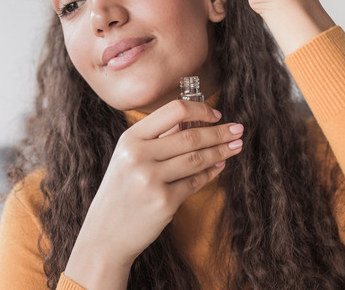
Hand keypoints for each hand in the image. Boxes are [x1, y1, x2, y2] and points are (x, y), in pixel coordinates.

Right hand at [64, 100, 243, 286]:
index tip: (216, 114)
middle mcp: (139, 156)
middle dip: (219, 132)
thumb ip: (157, 138)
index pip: (173, 111)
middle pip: (191, 136)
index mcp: (130, 139)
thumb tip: (192, 120)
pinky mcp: (164, 202)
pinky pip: (195, 182)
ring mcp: (151, 179)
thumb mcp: (128, 157)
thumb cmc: (121, 191)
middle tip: (238, 130)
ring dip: (221, 151)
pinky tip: (220, 166)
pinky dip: (211, 173)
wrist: (105, 234)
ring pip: (197, 159)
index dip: (200, 109)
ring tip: (235, 146)